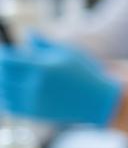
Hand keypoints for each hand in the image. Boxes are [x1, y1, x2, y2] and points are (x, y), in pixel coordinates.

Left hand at [0, 34, 121, 125]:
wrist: (99, 100)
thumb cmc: (85, 72)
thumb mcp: (68, 52)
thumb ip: (45, 42)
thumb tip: (27, 32)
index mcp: (42, 67)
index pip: (7, 61)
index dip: (3, 55)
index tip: (5, 52)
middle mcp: (36, 85)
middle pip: (3, 76)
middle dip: (3, 69)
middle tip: (8, 65)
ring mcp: (35, 101)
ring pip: (5, 92)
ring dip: (4, 83)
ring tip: (10, 77)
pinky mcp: (36, 114)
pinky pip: (11, 106)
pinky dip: (8, 97)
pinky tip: (13, 91)